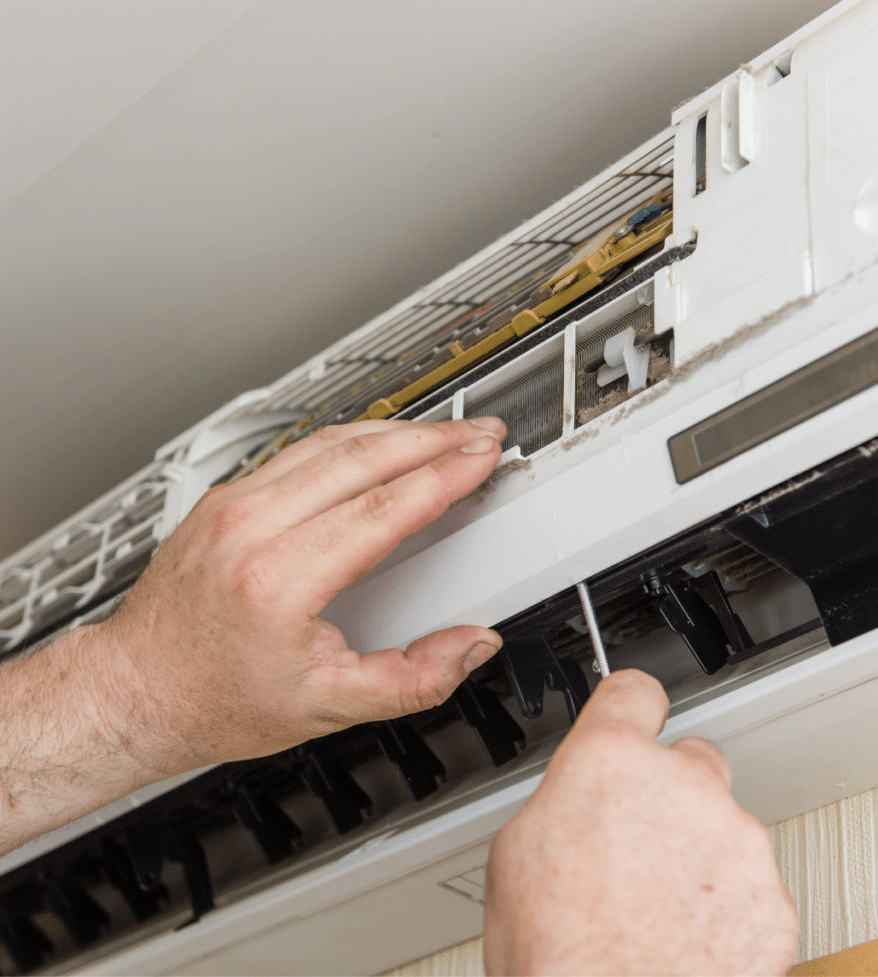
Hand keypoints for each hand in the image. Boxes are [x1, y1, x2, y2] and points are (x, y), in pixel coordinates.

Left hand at [0, 417, 505, 853]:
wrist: (135, 690)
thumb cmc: (213, 699)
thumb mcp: (326, 707)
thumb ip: (412, 680)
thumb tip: (469, 647)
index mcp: (277, 579)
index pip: (382, 507)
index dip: (443, 476)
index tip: (480, 459)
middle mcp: (249, 528)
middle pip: (361, 457)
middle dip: (433, 438)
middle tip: (477, 433)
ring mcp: (231, 505)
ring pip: (330, 443)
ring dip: (396, 431)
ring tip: (442, 432)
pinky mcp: (224, 498)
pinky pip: (301, 451)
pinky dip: (353, 440)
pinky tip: (381, 444)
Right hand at [484, 670, 796, 975]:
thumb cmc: (557, 953)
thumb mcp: (517, 850)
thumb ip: (567, 796)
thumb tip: (581, 796)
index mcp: (611, 760)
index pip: (634, 691)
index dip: (630, 706)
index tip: (636, 715)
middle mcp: (683, 785)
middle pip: (692, 759)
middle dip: (670, 793)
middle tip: (639, 846)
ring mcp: (736, 840)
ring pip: (725, 825)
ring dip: (701, 852)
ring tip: (658, 908)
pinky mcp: (772, 899)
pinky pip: (753, 883)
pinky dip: (729, 905)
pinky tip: (688, 937)